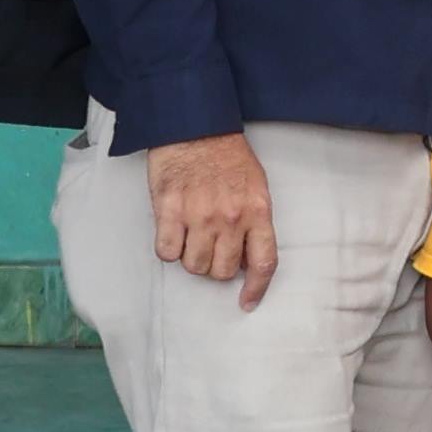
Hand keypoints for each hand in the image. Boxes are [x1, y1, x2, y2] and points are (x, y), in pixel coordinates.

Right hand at [145, 136, 281, 306]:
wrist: (195, 129)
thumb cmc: (228, 158)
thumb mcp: (256, 187)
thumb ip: (255, 222)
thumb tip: (247, 257)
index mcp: (258, 211)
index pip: (264, 262)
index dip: (257, 288)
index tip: (248, 302)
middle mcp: (231, 218)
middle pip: (223, 271)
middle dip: (217, 268)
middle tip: (212, 250)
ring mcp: (199, 215)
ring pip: (194, 266)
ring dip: (192, 259)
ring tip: (192, 238)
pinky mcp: (169, 211)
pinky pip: (167, 252)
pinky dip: (168, 249)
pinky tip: (173, 232)